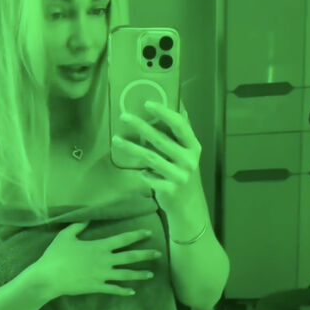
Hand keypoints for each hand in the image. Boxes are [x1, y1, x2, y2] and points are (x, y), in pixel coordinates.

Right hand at [36, 222, 161, 297]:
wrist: (50, 277)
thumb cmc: (56, 255)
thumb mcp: (66, 236)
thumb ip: (79, 226)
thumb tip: (89, 217)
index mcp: (100, 246)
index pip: (123, 239)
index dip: (137, 235)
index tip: (149, 232)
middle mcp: (105, 260)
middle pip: (131, 257)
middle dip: (146, 255)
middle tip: (159, 254)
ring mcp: (103, 275)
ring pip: (126, 275)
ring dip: (140, 274)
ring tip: (151, 274)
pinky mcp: (98, 287)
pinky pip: (114, 289)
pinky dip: (124, 291)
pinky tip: (132, 292)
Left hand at [112, 100, 202, 216]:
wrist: (189, 206)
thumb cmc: (185, 174)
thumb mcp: (188, 153)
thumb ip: (182, 133)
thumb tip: (179, 104)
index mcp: (193, 147)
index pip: (180, 125)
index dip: (164, 113)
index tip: (147, 103)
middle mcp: (188, 160)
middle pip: (160, 140)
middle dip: (140, 126)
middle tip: (123, 116)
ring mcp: (178, 176)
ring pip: (149, 157)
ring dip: (131, 147)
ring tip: (116, 139)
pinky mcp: (168, 189)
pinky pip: (147, 176)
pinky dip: (140, 172)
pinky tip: (136, 171)